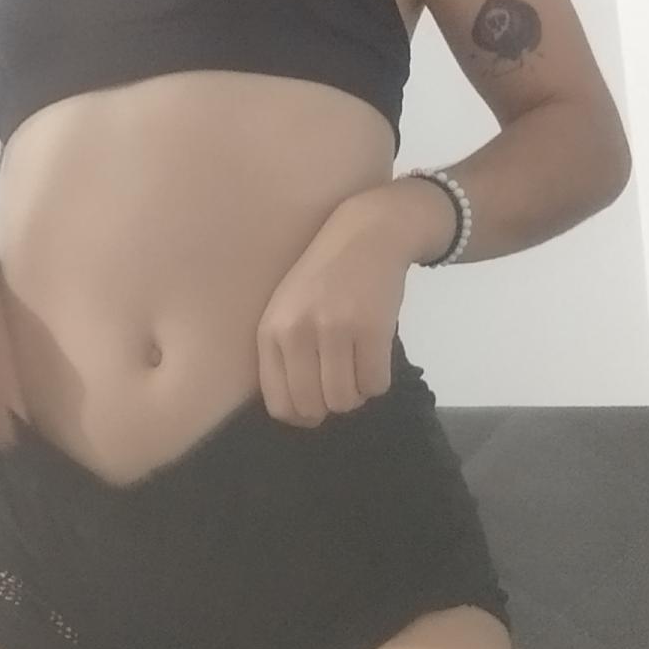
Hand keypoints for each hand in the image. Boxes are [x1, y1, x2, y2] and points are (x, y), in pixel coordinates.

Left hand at [256, 195, 412, 425]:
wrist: (366, 234)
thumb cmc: (324, 278)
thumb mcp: (287, 311)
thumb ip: (286, 356)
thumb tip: (302, 414)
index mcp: (271, 332)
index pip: (280, 404)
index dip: (302, 415)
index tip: (318, 403)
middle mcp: (297, 333)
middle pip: (314, 407)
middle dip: (331, 405)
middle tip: (343, 382)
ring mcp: (334, 330)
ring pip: (345, 400)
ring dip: (357, 393)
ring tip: (359, 366)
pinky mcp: (371, 329)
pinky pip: (376, 384)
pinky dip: (378, 380)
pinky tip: (375, 356)